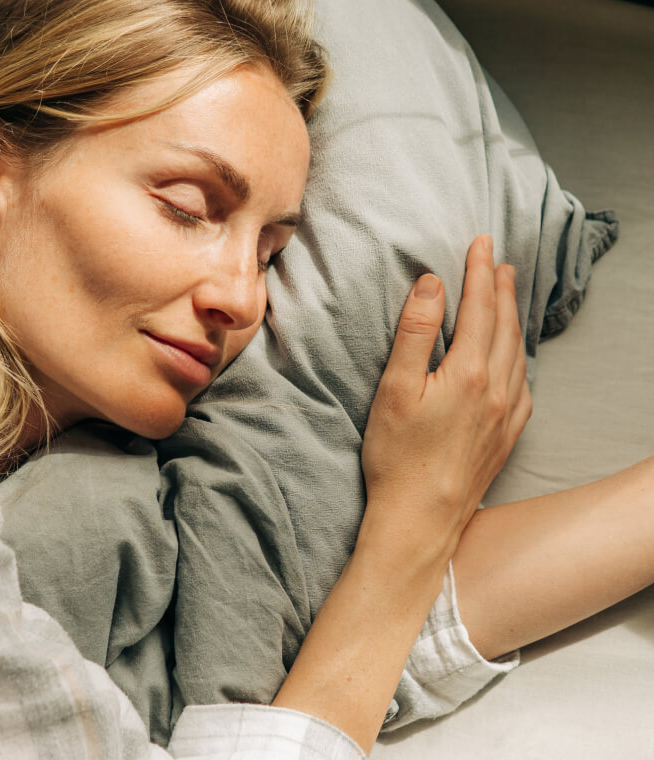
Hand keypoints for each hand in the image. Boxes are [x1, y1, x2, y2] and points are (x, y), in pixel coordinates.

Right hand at [360, 235, 531, 563]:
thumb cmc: (398, 457)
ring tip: (507, 295)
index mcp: (469, 372)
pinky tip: (513, 357)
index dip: (479, 271)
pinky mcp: (506, 435)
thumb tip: (432, 285)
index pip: (479, 308)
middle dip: (500, 288)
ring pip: (517, 352)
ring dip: (512, 318)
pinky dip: (518, 356)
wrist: (421, 518)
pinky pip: (523, 382)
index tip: (480, 242)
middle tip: (497, 260)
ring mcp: (507, 414)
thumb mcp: (394, 389)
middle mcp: (497, 389)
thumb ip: (415, 333)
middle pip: (503, 325)